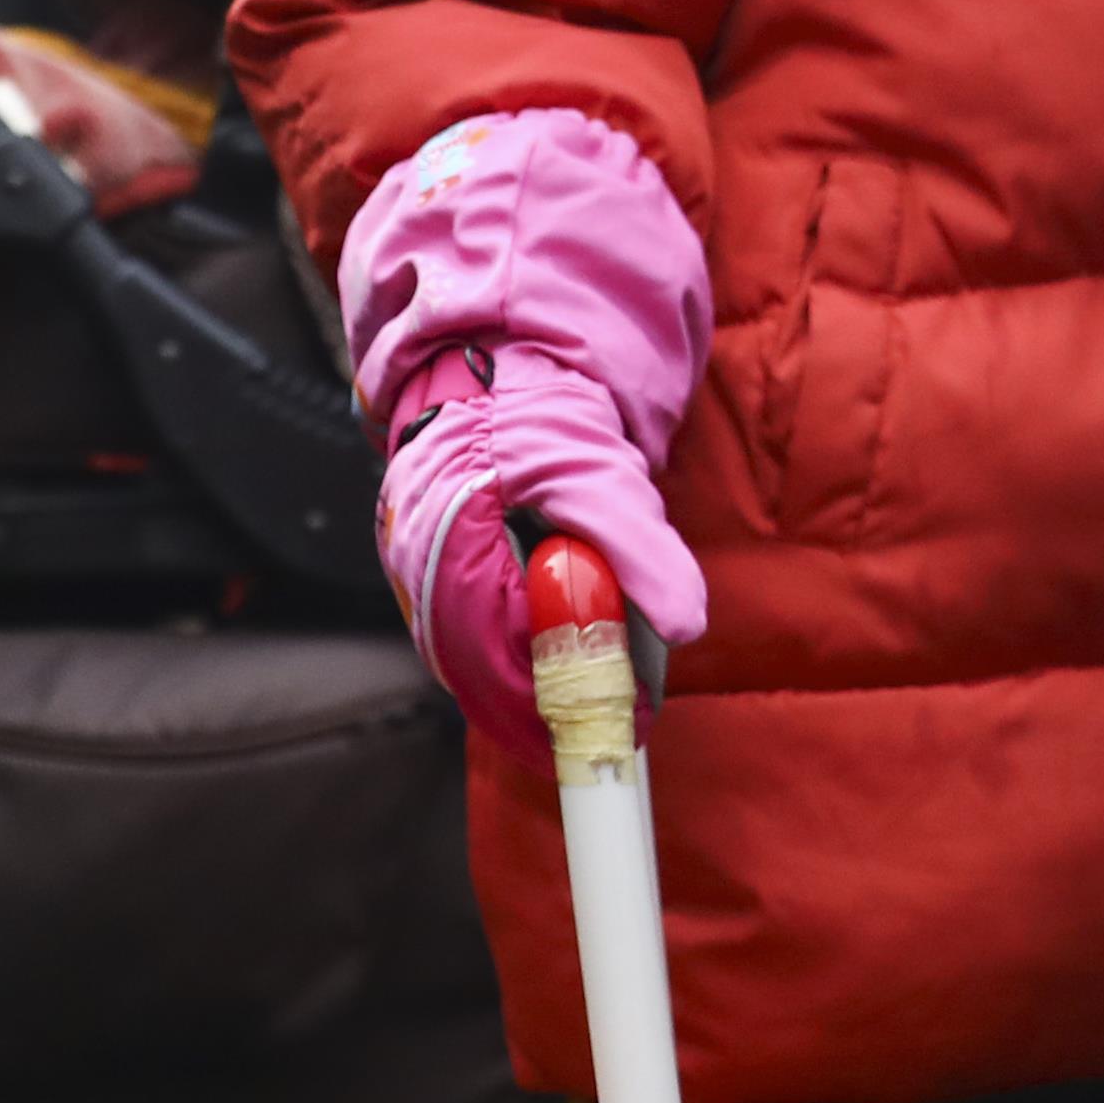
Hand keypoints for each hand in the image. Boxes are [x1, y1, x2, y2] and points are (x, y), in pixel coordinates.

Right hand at [376, 344, 707, 761]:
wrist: (496, 365)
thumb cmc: (538, 410)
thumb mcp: (601, 472)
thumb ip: (641, 549)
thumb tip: (684, 625)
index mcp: (449, 547)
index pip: (490, 661)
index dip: (550, 709)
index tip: (611, 737)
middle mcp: (418, 572)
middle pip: (479, 676)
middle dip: (548, 710)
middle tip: (622, 730)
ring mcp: (420, 578)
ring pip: (477, 662)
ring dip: (538, 684)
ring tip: (610, 696)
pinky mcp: (437, 577)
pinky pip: (476, 639)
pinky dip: (525, 657)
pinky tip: (571, 656)